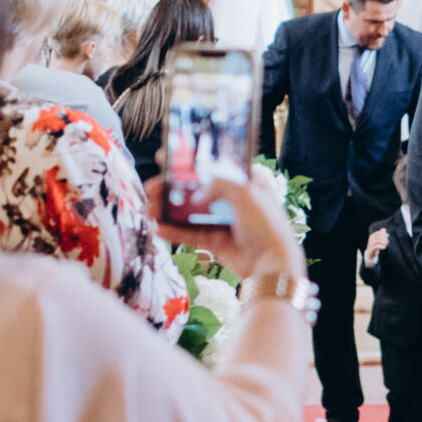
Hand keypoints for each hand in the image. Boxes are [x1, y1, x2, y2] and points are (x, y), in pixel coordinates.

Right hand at [147, 167, 303, 277]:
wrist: (272, 264)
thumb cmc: (266, 224)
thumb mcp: (245, 193)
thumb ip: (218, 184)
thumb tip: (196, 195)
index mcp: (246, 182)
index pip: (215, 165)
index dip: (192, 161)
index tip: (168, 157)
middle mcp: (233, 199)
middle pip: (196, 189)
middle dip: (172, 188)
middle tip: (151, 187)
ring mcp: (223, 221)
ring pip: (190, 213)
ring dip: (168, 210)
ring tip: (148, 209)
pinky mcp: (216, 242)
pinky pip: (191, 234)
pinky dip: (175, 232)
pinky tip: (158, 229)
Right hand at [365, 225, 389, 256]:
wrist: (370, 253)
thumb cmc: (375, 245)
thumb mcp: (378, 239)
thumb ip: (381, 234)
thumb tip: (384, 229)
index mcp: (372, 235)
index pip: (380, 233)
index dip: (384, 234)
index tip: (387, 236)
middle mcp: (371, 239)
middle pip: (380, 237)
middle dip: (385, 239)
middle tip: (387, 242)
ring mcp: (371, 243)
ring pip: (379, 241)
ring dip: (384, 243)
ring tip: (386, 245)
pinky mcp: (372, 248)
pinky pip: (378, 246)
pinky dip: (382, 246)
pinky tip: (384, 247)